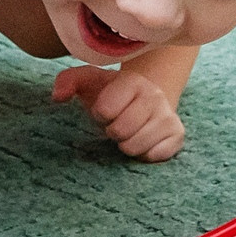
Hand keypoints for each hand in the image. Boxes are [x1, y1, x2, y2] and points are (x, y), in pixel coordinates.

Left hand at [52, 65, 186, 160]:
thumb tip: (57, 97)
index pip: (105, 109)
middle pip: (121, 130)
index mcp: (132, 80)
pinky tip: (143, 142)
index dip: (99, 114)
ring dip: (126, 145)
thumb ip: (67, 81)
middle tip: (116, 125)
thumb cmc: (110, 94)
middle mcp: (154, 95)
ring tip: (128, 133)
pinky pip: (156, 155)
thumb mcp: (87, 82)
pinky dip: (144, 155)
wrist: (145, 100)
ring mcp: (168, 115)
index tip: (104, 111)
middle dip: (113, 132)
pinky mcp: (177, 134)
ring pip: (137, 146)